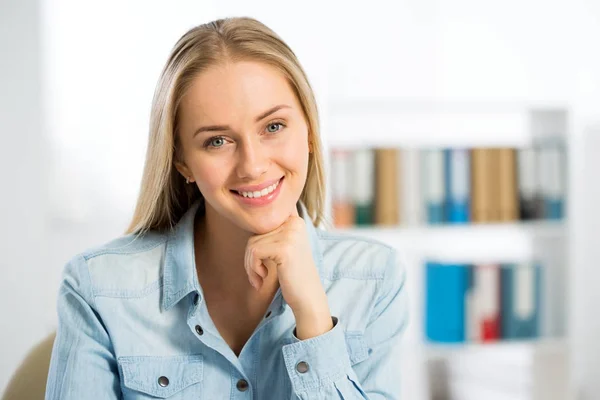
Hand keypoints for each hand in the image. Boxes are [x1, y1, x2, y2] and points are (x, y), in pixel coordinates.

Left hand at [244, 211, 332, 338]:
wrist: (308, 298)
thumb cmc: (292, 275)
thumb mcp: (283, 247)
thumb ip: (270, 233)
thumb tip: (245, 220)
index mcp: (294, 220)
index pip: (261, 224)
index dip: (255, 244)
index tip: (259, 262)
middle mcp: (294, 223)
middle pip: (255, 233)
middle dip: (250, 257)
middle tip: (257, 275)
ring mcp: (290, 235)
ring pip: (252, 244)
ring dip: (250, 265)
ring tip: (260, 278)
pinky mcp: (284, 248)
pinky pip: (254, 253)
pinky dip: (253, 269)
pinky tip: (263, 279)